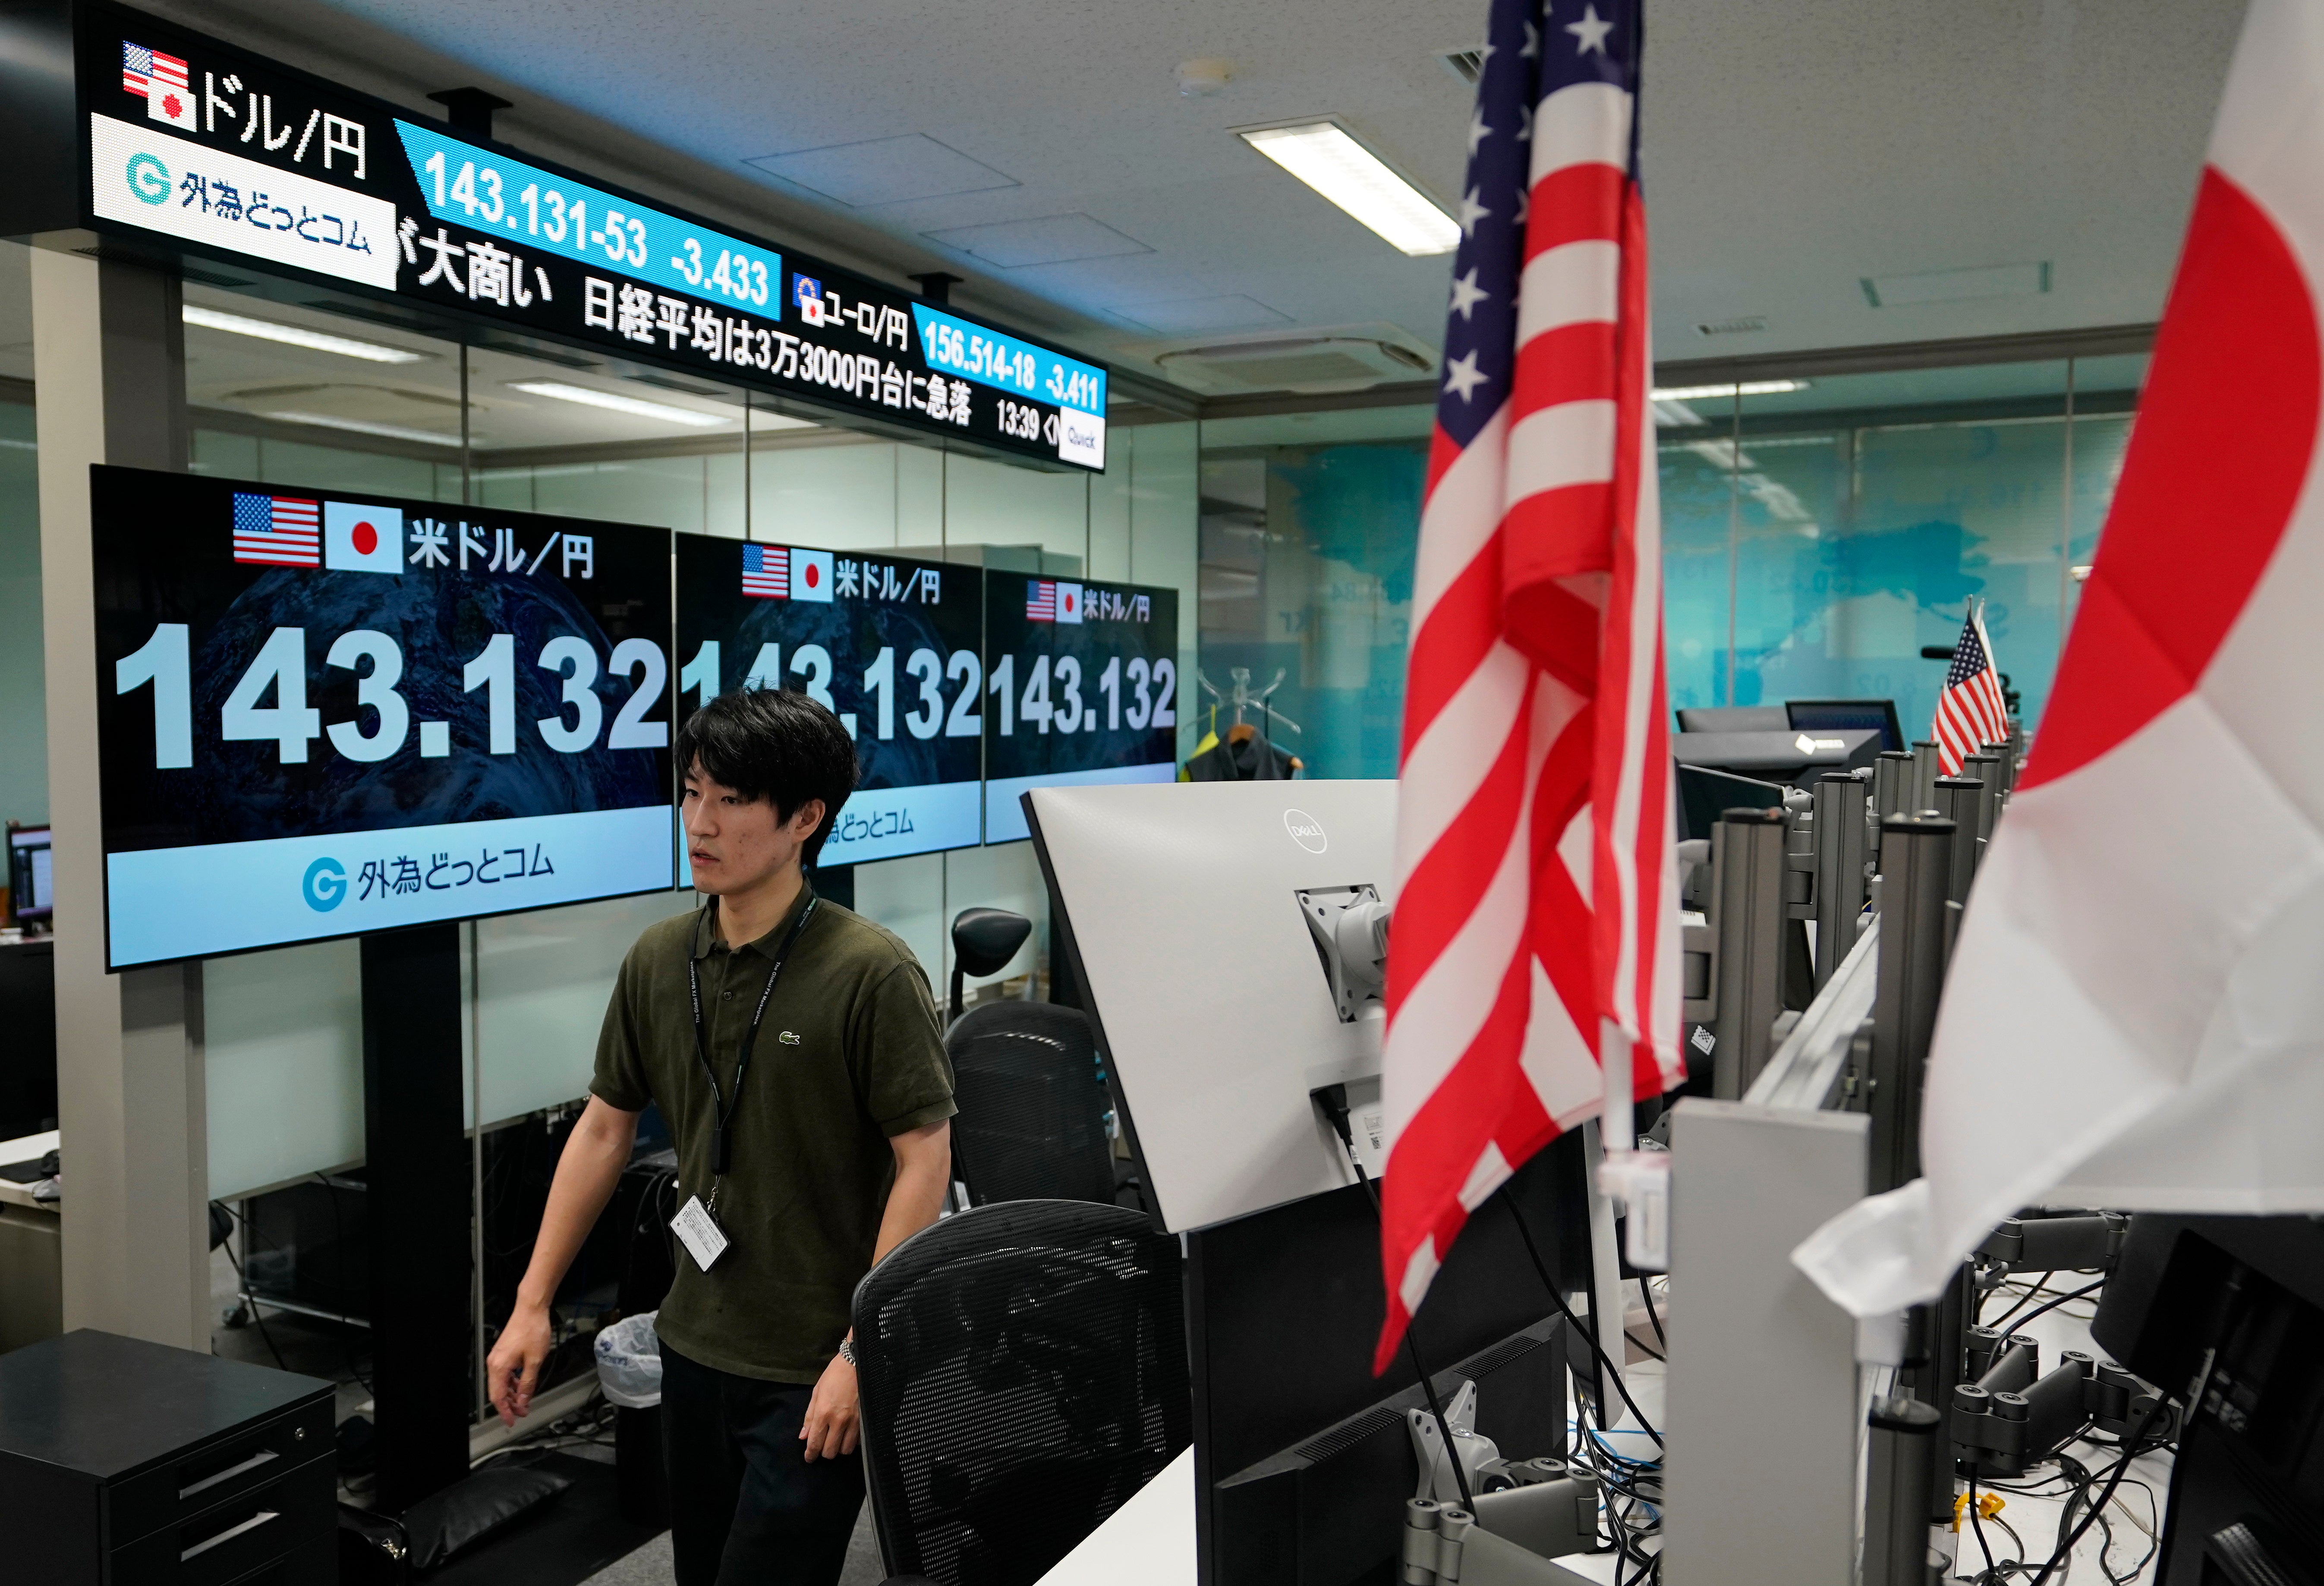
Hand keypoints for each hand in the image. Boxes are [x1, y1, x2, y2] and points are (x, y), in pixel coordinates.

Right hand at [487, 1302, 551, 1427]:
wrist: (531, 1309)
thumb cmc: (533, 1330)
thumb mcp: (534, 1361)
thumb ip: (527, 1383)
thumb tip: (522, 1401)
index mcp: (499, 1367)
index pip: (497, 1397)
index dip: (504, 1411)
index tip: (511, 1421)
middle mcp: (494, 1363)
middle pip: (497, 1392)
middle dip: (509, 1404)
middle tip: (522, 1413)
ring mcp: (497, 1357)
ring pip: (501, 1383)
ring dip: (511, 1394)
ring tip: (523, 1401)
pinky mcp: (502, 1353)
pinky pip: (504, 1374)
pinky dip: (512, 1382)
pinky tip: (521, 1385)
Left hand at [800, 1348, 858, 1460]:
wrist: (857, 1363)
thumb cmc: (834, 1375)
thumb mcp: (817, 1392)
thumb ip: (810, 1416)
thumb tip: (803, 1436)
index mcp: (824, 1413)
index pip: (815, 1443)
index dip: (810, 1455)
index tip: (809, 1458)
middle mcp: (839, 1420)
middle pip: (830, 1452)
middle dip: (824, 1452)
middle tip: (823, 1444)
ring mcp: (855, 1421)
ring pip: (845, 1450)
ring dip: (839, 1448)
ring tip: (836, 1440)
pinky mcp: (865, 1420)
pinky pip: (858, 1441)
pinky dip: (852, 1442)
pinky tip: (849, 1434)